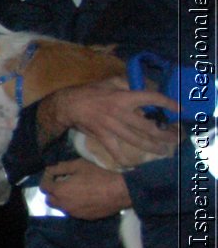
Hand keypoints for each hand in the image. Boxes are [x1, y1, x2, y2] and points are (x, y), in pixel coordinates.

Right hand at [39, 79, 180, 161]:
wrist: (68, 105)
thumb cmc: (89, 92)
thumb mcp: (109, 83)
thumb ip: (126, 85)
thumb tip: (142, 87)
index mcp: (123, 97)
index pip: (151, 98)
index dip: (167, 103)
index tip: (179, 109)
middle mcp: (120, 113)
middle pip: (147, 126)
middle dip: (163, 134)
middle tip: (174, 138)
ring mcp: (112, 126)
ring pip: (136, 140)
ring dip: (151, 147)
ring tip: (162, 151)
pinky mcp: (103, 136)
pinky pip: (115, 150)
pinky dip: (123, 159)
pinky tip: (131, 165)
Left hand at [40, 159, 133, 219]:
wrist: (119, 192)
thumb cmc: (98, 176)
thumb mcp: (78, 165)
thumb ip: (60, 167)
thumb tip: (50, 170)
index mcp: (60, 191)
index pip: (44, 187)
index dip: (47, 180)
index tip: (55, 175)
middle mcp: (64, 204)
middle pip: (49, 200)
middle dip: (52, 192)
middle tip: (62, 184)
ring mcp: (74, 213)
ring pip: (60, 207)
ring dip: (62, 200)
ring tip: (73, 191)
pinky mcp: (84, 217)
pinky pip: (72, 212)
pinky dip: (73, 205)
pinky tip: (83, 199)